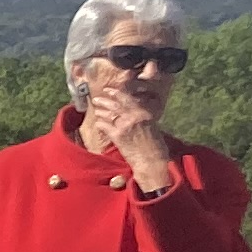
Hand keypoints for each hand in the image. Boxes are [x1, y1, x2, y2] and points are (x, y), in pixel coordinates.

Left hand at [83, 69, 176, 191]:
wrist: (152, 161)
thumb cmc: (155, 146)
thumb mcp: (152, 126)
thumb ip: (141, 117)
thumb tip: (130, 111)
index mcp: (144, 112)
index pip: (127, 98)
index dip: (116, 92)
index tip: (108, 90)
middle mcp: (134, 116)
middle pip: (115, 104)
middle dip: (104, 100)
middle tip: (96, 99)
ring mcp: (125, 125)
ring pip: (108, 114)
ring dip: (100, 111)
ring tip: (96, 110)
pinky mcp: (118, 136)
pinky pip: (104, 126)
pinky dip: (100, 124)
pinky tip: (98, 124)